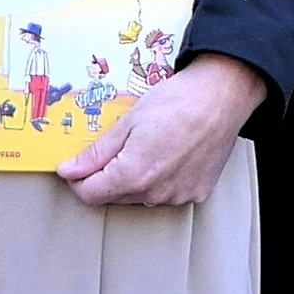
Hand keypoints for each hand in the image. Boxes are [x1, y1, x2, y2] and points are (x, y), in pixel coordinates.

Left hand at [58, 52, 266, 208]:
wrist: (222, 97)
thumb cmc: (178, 102)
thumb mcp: (127, 122)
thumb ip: (96, 153)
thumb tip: (70, 170)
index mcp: (132, 175)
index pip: (89, 195)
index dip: (78, 179)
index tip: (77, 166)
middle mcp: (155, 193)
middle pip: (114, 196)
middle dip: (107, 176)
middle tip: (117, 145)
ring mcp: (177, 196)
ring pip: (140, 196)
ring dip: (135, 178)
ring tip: (148, 145)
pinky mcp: (196, 193)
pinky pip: (167, 193)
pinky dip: (161, 179)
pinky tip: (168, 154)